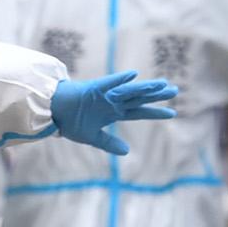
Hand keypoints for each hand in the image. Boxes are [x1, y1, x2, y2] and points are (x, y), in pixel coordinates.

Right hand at [50, 71, 179, 154]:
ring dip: (146, 87)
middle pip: (139, 98)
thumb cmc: (69, 121)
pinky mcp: (93, 89)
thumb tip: (127, 152)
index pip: (139, 112)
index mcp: (113, 112)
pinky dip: (120, 79)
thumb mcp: (92, 137)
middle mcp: (112, 102)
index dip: (155, 112)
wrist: (51, 112)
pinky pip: (109, 83)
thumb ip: (109, 143)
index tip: (172, 113)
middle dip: (157, 95)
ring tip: (163, 84)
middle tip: (176, 90)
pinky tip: (134, 75)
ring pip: (130, 90)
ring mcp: (104, 94)